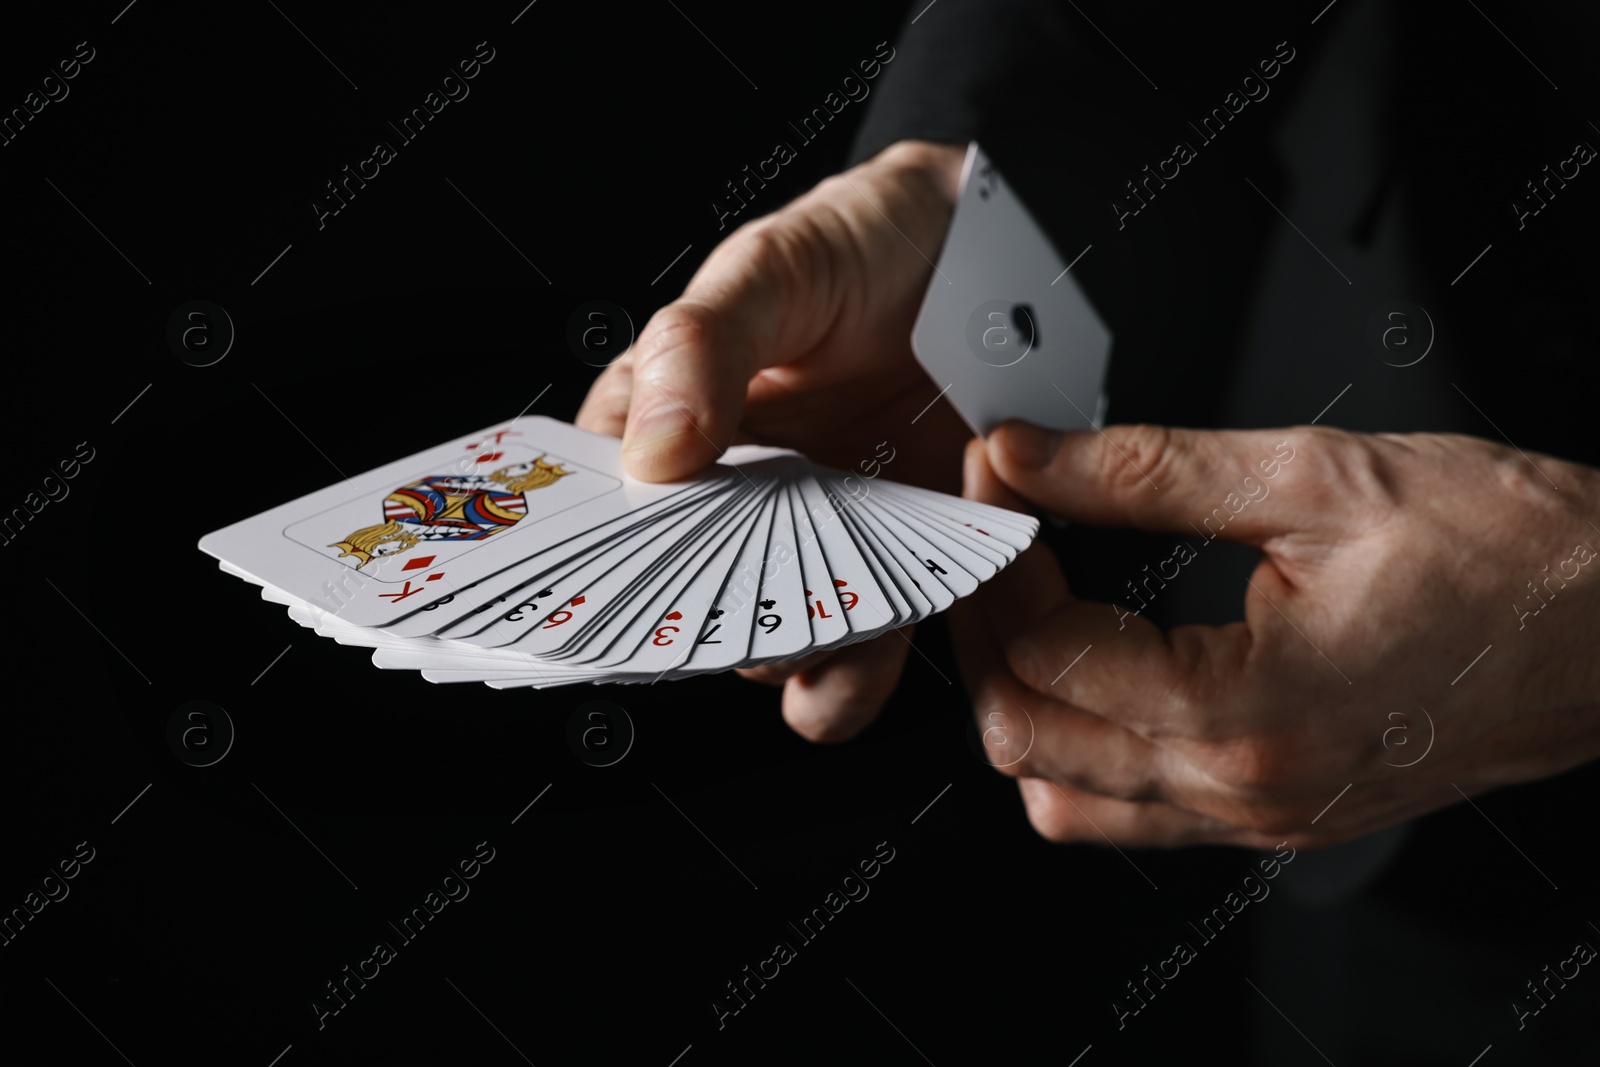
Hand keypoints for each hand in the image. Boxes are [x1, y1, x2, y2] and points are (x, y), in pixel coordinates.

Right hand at [576, 140, 969, 742]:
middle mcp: (738, 493)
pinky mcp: (893, 570)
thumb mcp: (773, 267)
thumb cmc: (872, 244)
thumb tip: (650, 452)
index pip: (607, 503)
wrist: (1003, 256)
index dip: (601, 556)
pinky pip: (863, 653)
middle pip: (689, 597)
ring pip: (771, 644)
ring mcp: (817, 539)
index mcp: (677, 419)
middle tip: (739, 618)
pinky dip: (867, 670)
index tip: (615, 592)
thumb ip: (700, 345)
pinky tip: (889, 629)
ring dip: (789, 664)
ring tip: (818, 643)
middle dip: (705, 626)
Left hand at [951, 421, 1599, 847]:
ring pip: (1064, 800)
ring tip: (1043, 604)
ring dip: (1029, 701)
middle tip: (1002, 544)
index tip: (1001, 483)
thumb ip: (1145, 471)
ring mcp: (1260, 817)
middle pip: (1027, 743)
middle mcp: (1244, 787)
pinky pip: (1132, 814)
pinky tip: (1106, 666)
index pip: (1043, 652)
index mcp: (1248, 708)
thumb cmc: (1514, 553)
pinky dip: (1087, 747)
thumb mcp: (1316, 478)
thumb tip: (1030, 456)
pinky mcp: (1279, 817)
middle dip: (988, 632)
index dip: (999, 553)